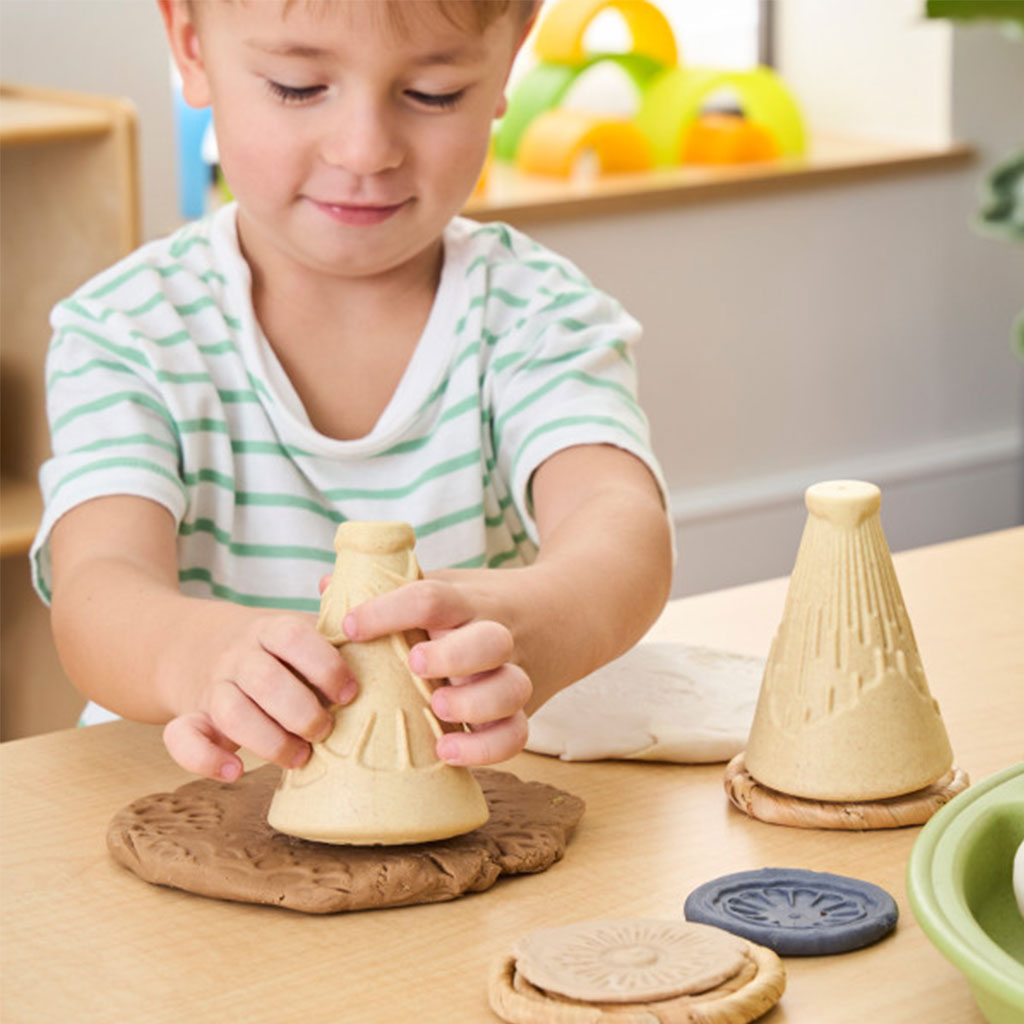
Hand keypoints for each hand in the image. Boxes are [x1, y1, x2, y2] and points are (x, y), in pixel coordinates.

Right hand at [162, 612, 356, 781]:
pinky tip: (235, 771)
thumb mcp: (301, 629)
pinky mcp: (192, 717)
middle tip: (325, 730)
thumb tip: (376, 620)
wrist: (200, 644)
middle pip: (264, 679)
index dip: (324, 666)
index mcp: (271, 629)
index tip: (349, 693)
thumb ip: (336, 627)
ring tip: (299, 757)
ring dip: (269, 740)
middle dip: (301, 711)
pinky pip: (181, 736)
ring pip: (230, 711)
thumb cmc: (276, 649)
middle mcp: (238, 655)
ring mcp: (212, 686)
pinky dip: (204, 759)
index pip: (293, 637)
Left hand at [341, 575, 531, 765]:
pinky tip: (447, 751)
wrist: (564, 613)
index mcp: (469, 602)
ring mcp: (515, 673)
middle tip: (414, 663)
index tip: (351, 625)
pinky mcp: (525, 710)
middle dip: (451, 654)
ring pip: (510, 689)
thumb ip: (393, 590)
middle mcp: (497, 635)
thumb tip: (326, 584)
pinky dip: (486, 748)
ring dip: (473, 702)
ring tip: (437, 708)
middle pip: (488, 641)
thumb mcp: (448, 585)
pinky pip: (518, 735)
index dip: (390, 610)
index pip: (433, 598)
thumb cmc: (481, 605)